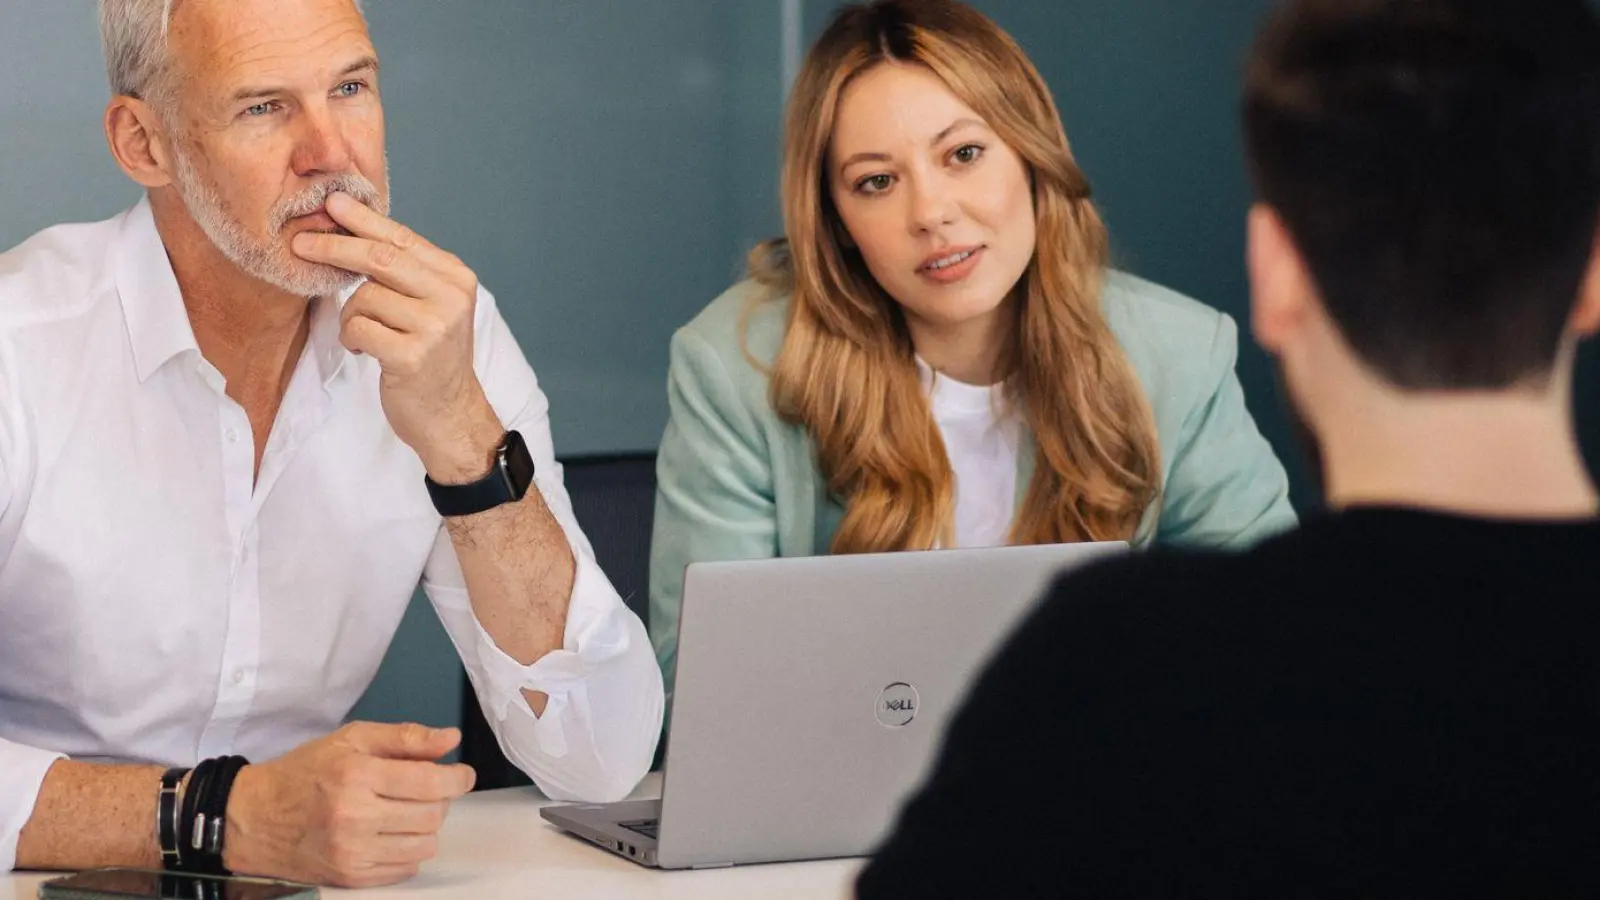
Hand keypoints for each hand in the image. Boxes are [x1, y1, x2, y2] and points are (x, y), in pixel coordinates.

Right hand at [223, 722, 476, 887]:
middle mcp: (355, 817)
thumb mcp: (351, 739)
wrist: (254, 819)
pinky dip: (408, 850)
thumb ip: (405, 737)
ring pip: (424, 844)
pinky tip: (391, 834)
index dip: (457, 778)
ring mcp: (352, 852)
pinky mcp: (350, 877)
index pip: (429, 781)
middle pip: (432, 815)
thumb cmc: (305, 772)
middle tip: (427, 790)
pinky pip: (406, 868)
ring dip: (427, 826)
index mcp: (356, 775)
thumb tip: (451, 740)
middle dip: (441, 800)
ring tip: (407, 811)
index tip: (463, 774)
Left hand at [292, 192, 503, 482]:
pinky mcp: (413, 357)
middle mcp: (451, 298)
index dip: (363, 219)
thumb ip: (404, 271)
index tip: (332, 202)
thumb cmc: (430, 356)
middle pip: (380, 258)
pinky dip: (352, 339)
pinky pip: (359, 329)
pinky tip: (365, 350)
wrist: (450, 414)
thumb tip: (350, 225)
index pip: (402, 238)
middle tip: (301, 243)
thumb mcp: (429, 305)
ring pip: (364, 298)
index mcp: (455, 278)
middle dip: (335, 248)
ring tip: (364, 334)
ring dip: (350, 316)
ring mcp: (435, 328)